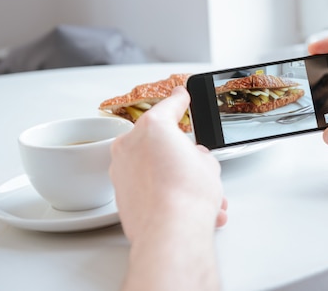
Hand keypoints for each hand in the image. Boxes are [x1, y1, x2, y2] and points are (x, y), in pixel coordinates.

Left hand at [110, 86, 226, 241]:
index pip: (170, 106)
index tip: (181, 95)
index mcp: (153, 126)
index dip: (180, 100)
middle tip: (198, 166)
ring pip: (153, 167)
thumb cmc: (187, 195)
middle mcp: (130, 144)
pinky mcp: (119, 194)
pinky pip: (145, 186)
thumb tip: (190, 161)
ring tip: (201, 197)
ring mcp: (121, 170)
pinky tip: (184, 208)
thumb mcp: (208, 164)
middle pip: (158, 141)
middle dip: (179, 154)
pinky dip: (163, 193)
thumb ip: (196, 155)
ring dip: (176, 178)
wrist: (171, 233)